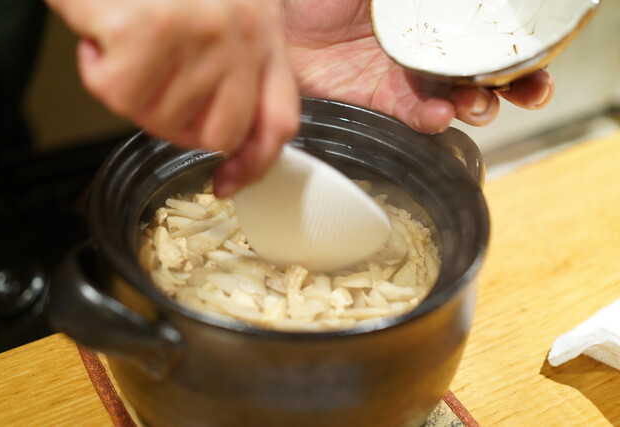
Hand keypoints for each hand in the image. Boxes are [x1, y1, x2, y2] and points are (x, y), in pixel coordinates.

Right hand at [45, 0, 299, 196]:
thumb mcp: (224, 9)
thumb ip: (236, 65)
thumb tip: (228, 138)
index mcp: (263, 30)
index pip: (278, 120)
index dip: (255, 163)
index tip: (229, 183)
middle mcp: (240, 34)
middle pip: (218, 133)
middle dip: (176, 124)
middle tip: (150, 85)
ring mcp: (199, 34)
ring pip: (160, 118)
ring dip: (130, 87)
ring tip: (126, 38)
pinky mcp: (150, 32)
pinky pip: (118, 94)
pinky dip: (98, 69)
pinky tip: (103, 35)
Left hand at [282, 0, 553, 133]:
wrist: (279, 17)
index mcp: (434, 15)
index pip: (488, 32)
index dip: (521, 45)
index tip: (543, 53)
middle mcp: (425, 48)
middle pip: (483, 71)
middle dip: (514, 85)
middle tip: (529, 91)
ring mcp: (404, 76)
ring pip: (455, 99)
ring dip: (476, 106)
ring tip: (479, 104)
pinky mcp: (378, 103)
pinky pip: (412, 116)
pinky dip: (429, 118)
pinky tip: (439, 115)